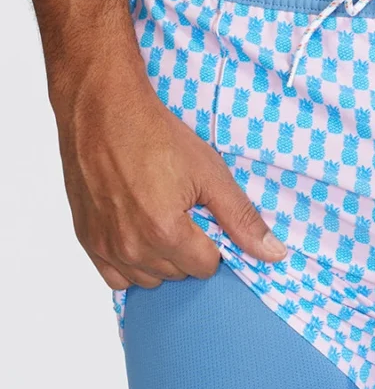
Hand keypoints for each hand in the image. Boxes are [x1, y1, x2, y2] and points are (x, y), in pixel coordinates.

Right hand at [54, 61, 285, 289]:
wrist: (102, 109)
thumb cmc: (156, 135)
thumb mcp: (210, 173)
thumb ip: (241, 218)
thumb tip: (274, 254)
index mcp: (165, 231)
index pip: (206, 267)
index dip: (212, 244)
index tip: (204, 218)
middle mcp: (132, 246)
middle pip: (178, 274)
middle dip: (187, 251)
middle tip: (181, 213)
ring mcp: (106, 245)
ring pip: (148, 279)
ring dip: (160, 259)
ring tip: (159, 221)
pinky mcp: (86, 239)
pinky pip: (115, 278)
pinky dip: (130, 264)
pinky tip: (137, 236)